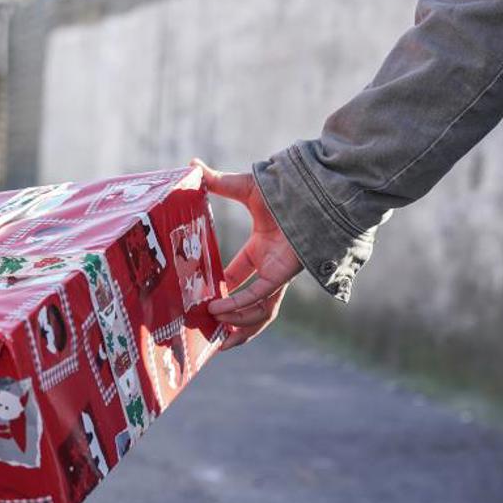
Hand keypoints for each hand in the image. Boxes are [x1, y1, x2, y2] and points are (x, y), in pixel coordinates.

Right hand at [194, 159, 303, 349]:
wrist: (312, 187)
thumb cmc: (284, 186)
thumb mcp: (243, 187)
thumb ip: (217, 182)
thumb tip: (191, 165)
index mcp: (263, 249)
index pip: (240, 278)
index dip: (222, 290)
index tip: (202, 300)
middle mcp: (271, 266)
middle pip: (252, 304)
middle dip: (233, 323)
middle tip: (211, 335)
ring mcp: (279, 272)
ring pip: (260, 310)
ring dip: (238, 325)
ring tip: (216, 337)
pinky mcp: (283, 273)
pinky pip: (259, 297)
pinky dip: (239, 306)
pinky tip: (219, 311)